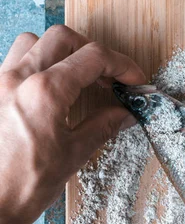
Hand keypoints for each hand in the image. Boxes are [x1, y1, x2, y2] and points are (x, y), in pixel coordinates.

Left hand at [0, 26, 144, 223]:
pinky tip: (49, 90)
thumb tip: (125, 114)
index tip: (134, 80)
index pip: (93, 58)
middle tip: (108, 77)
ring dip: (59, 53)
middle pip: (63, 38)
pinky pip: (14, 62)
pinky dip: (36, 65)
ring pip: (33, 43)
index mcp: (45, 91)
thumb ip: (104, 125)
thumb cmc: (27, 184)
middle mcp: (19, 78)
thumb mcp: (75, 154)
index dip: (122, 65)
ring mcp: (0, 83)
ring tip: (75, 77)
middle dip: (92, 52)